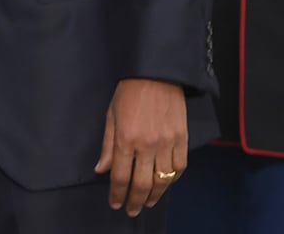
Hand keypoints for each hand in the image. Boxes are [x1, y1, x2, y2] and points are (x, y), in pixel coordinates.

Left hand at [94, 78, 187, 215]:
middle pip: (143, 184)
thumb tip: (101, 170)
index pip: (121, 177)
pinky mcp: (182, 139)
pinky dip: (173, 180)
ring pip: (163, 180)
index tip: (115, 204)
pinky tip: (166, 184)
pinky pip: (179, 167)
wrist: (156, 73)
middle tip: (131, 210)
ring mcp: (167, 143)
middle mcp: (147, 145)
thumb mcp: (111, 116)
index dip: (117, 194)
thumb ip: (108, 146)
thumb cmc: (128, 92)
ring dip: (155, 195)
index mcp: (126, 139)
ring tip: (148, 202)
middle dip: (135, 200)